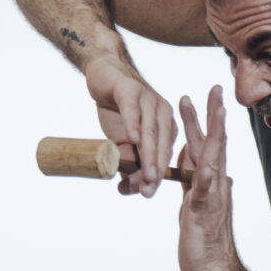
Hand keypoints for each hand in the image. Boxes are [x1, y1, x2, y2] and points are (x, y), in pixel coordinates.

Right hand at [84, 54, 175, 197]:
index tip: (147, 193)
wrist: (103, 76)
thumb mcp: (122, 140)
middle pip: (161, 145)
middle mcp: (163, 113)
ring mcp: (149, 100)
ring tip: (146, 173)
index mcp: (166, 127)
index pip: (163, 155)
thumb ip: (128, 160)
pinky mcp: (131, 90)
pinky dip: (133, 124)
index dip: (156, 175)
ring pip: (151, 130)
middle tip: (149, 189)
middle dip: (155, 169)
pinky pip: (134, 109)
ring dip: (149, 153)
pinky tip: (132, 138)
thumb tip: (127, 186)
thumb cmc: (117, 110)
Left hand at [176, 85, 239, 270]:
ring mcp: (212, 196)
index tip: (205, 96)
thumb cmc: (203, 241)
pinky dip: (204, 171)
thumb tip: (187, 157)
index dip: (206, 120)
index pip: (208, 144)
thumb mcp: (191, 202)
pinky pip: (203, 188)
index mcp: (210, 182)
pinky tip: (204, 157)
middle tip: (214, 88)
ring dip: (212, 133)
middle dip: (212, 114)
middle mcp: (215, 184)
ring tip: (215, 110)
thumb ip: (190, 179)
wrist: (214, 270)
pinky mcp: (202, 211)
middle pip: (214, 143)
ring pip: (213, 158)